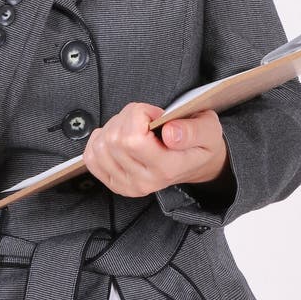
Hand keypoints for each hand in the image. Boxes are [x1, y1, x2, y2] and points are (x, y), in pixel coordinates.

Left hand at [82, 102, 228, 197]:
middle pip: (114, 139)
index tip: (156, 114)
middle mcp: (144, 182)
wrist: (196, 163)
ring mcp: (126, 185)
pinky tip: (119, 136)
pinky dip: (100, 139)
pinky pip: (91, 157)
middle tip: (147, 118)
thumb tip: (170, 133)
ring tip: (136, 127)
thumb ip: (192, 131)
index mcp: (166, 169)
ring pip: (101, 144)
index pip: (133, 139)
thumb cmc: (201, 142)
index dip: (140, 115)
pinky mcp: (114, 182)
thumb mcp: (209, 130)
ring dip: (114, 127)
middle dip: (127, 117)